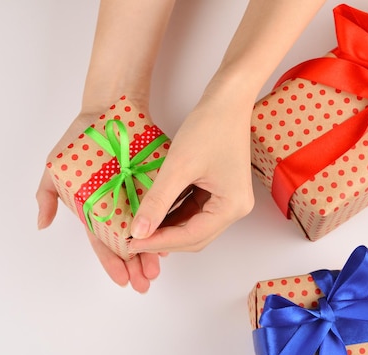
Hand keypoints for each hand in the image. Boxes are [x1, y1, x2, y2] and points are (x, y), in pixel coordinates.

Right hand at [36, 113, 162, 293]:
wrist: (108, 110)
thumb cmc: (79, 140)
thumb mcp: (56, 168)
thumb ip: (48, 195)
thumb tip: (42, 223)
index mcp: (96, 209)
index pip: (104, 243)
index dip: (112, 263)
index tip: (123, 281)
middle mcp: (118, 207)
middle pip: (128, 243)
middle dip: (135, 265)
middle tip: (145, 282)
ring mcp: (137, 197)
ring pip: (146, 230)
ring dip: (152, 252)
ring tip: (158, 269)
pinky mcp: (155, 183)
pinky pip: (162, 208)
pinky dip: (165, 225)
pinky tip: (171, 240)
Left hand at [128, 87, 254, 252]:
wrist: (226, 100)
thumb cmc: (210, 126)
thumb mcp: (178, 166)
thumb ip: (157, 202)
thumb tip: (138, 232)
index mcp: (232, 207)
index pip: (192, 237)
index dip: (159, 242)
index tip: (131, 241)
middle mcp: (235, 208)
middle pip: (195, 237)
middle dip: (163, 238)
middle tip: (133, 238)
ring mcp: (229, 200)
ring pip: (193, 225)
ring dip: (167, 227)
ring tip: (139, 226)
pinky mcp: (220, 191)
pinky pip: (194, 210)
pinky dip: (174, 213)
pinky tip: (153, 211)